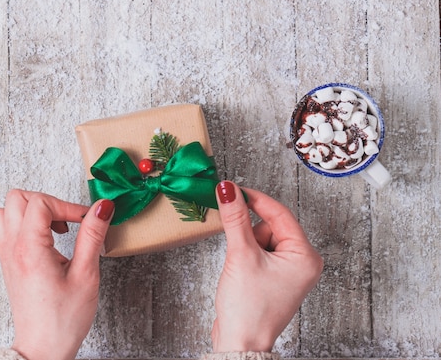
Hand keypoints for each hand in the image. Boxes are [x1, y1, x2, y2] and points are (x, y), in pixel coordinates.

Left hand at [0, 190, 113, 359]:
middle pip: (18, 198)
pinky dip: (24, 223)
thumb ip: (92, 236)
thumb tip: (102, 208)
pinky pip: (5, 227)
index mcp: (30, 249)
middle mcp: (12, 247)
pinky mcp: (8, 261)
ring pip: (6, 210)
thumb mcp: (85, 275)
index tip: (85, 220)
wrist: (42, 348)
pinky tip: (45, 239)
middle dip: (47, 202)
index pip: (41, 203)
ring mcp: (6, 254)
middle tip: (68, 221)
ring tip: (54, 227)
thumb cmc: (62, 320)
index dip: (67, 206)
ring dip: (31, 210)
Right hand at [211, 181, 322, 352]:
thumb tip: (229, 190)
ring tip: (240, 266)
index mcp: (305, 256)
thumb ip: (235, 219)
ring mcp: (288, 271)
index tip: (234, 190)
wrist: (240, 342)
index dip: (255, 199)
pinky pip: (259, 251)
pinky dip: (246, 254)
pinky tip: (241, 271)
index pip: (280, 213)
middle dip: (249, 231)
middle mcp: (301, 262)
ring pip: (262, 238)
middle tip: (238, 247)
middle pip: (270, 225)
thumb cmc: (249, 309)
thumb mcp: (241, 255)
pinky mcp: (274, 277)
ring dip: (246, 244)